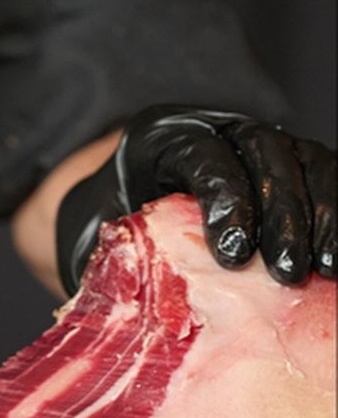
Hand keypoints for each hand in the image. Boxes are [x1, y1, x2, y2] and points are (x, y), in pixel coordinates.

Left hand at [56, 105, 336, 293]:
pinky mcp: (290, 163)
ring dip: (321, 215)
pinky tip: (336, 255)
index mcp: (161, 139)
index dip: (225, 199)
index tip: (233, 254)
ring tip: (326, 266)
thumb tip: (126, 290)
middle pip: (263, 155)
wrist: (126, 204)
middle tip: (287, 271)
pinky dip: (335, 213)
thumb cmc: (114, 227)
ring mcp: (258, 142)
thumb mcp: (102, 232)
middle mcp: (218, 128)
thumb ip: (117, 251)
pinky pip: (324, 177)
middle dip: (282, 215)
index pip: (203, 156)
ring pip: (303, 163)